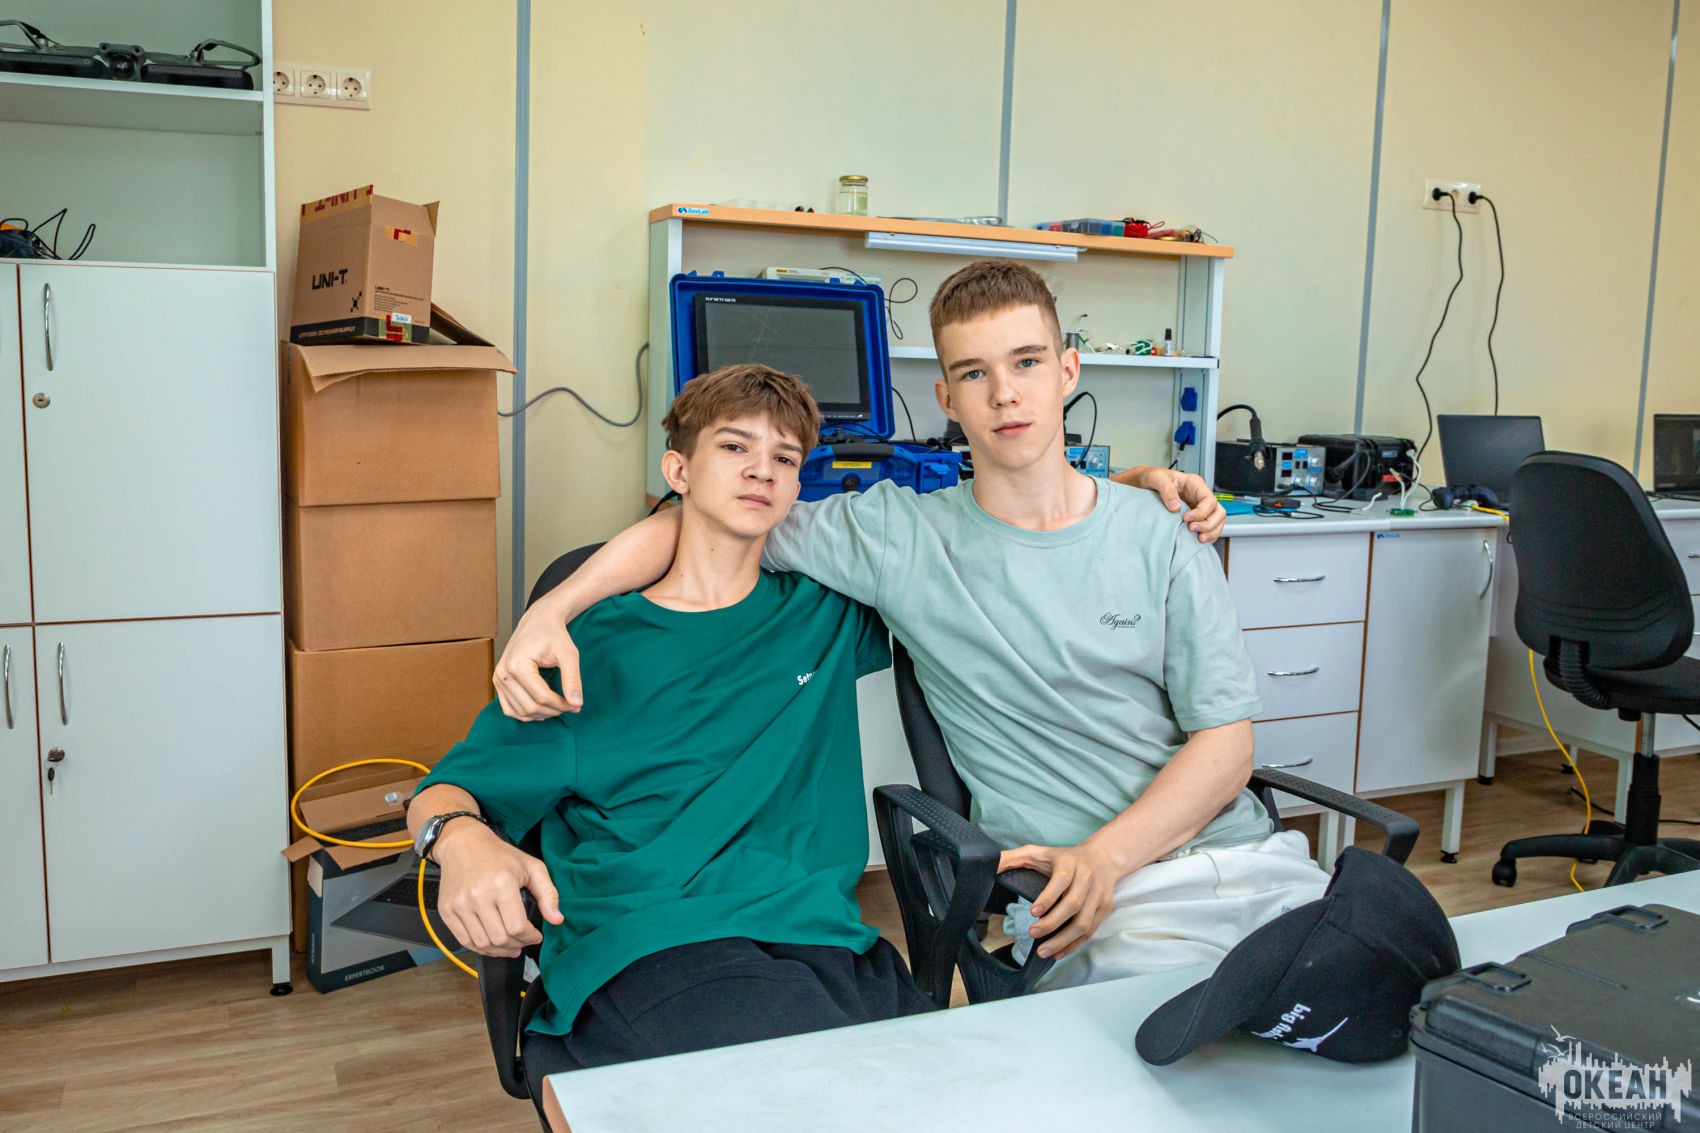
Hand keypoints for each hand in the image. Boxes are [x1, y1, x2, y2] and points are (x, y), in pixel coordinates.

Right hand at [433, 821, 563, 957]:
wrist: (462, 844)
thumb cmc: (499, 855)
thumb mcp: (532, 867)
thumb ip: (548, 893)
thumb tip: (557, 920)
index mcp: (501, 884)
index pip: (517, 927)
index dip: (530, 937)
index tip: (536, 935)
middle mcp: (477, 896)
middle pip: (500, 939)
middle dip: (517, 945)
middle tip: (523, 940)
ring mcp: (459, 905)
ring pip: (482, 944)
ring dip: (500, 950)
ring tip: (510, 945)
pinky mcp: (447, 911)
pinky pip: (465, 941)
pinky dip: (481, 948)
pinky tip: (492, 944)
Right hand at [493, 599, 582, 718]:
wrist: (538, 622)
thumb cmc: (553, 635)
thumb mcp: (568, 654)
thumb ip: (573, 679)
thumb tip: (577, 703)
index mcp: (517, 664)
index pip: (541, 697)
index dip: (561, 705)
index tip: (576, 705)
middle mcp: (503, 673)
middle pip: (530, 707)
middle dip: (553, 710)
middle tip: (570, 706)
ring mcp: (497, 679)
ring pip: (520, 712)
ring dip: (541, 714)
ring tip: (558, 706)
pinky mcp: (497, 683)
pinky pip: (510, 709)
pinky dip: (527, 713)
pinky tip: (542, 708)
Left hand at [997, 841, 1122, 960]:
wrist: (1102, 858)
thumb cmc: (1063, 858)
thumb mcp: (1037, 852)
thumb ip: (1012, 858)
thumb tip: (989, 865)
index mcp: (1069, 863)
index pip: (1061, 880)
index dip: (1048, 897)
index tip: (1033, 912)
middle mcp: (1087, 878)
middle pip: (1073, 905)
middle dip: (1052, 923)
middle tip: (1033, 933)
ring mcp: (1098, 895)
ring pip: (1084, 922)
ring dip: (1063, 940)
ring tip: (1043, 951)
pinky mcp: (1104, 909)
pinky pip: (1091, 931)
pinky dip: (1074, 944)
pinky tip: (1058, 952)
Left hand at [1110, 465, 1225, 543]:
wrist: (1144, 483)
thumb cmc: (1152, 478)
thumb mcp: (1156, 478)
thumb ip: (1166, 490)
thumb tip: (1176, 508)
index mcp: (1195, 484)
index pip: (1209, 500)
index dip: (1201, 512)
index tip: (1185, 519)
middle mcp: (1200, 496)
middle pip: (1218, 512)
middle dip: (1209, 524)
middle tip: (1192, 530)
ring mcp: (1200, 507)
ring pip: (1217, 521)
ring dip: (1211, 532)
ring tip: (1198, 539)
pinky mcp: (1196, 517)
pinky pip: (1210, 527)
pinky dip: (1208, 535)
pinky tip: (1197, 540)